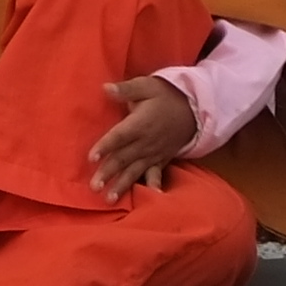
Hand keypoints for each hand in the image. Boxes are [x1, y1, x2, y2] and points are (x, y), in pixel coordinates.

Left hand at [84, 76, 198, 197]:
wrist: (194, 107)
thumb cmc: (165, 95)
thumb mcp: (146, 86)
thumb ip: (126, 90)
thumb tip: (105, 88)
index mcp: (139, 123)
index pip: (119, 136)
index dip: (105, 146)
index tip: (90, 158)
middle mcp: (146, 142)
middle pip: (123, 158)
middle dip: (108, 173)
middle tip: (93, 187)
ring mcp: (154, 153)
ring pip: (135, 171)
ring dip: (122, 185)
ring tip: (109, 199)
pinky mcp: (162, 159)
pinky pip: (156, 174)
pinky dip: (153, 186)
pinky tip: (150, 197)